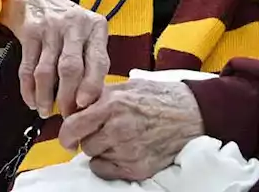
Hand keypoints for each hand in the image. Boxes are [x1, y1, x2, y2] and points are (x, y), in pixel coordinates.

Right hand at [0, 0, 108, 117]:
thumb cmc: (68, 25)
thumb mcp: (87, 34)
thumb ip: (92, 61)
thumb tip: (91, 103)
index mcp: (96, 27)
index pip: (98, 61)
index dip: (91, 86)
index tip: (84, 106)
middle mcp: (75, 25)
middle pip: (71, 68)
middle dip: (67, 97)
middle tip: (66, 116)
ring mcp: (50, 27)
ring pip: (47, 71)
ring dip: (45, 97)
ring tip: (45, 112)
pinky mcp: (29, 31)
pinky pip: (28, 67)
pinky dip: (28, 89)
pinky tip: (31, 101)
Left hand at [57, 79, 205, 181]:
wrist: (192, 113)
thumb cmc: (160, 97)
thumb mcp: (126, 87)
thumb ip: (99, 96)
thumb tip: (74, 107)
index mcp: (112, 104)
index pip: (72, 126)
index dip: (66, 133)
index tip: (68, 136)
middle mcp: (118, 129)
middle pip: (84, 143)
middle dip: (89, 137)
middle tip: (102, 131)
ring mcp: (128, 150)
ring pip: (94, 156)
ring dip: (101, 150)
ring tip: (119, 138)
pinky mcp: (137, 168)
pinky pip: (105, 171)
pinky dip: (108, 164)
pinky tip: (122, 152)